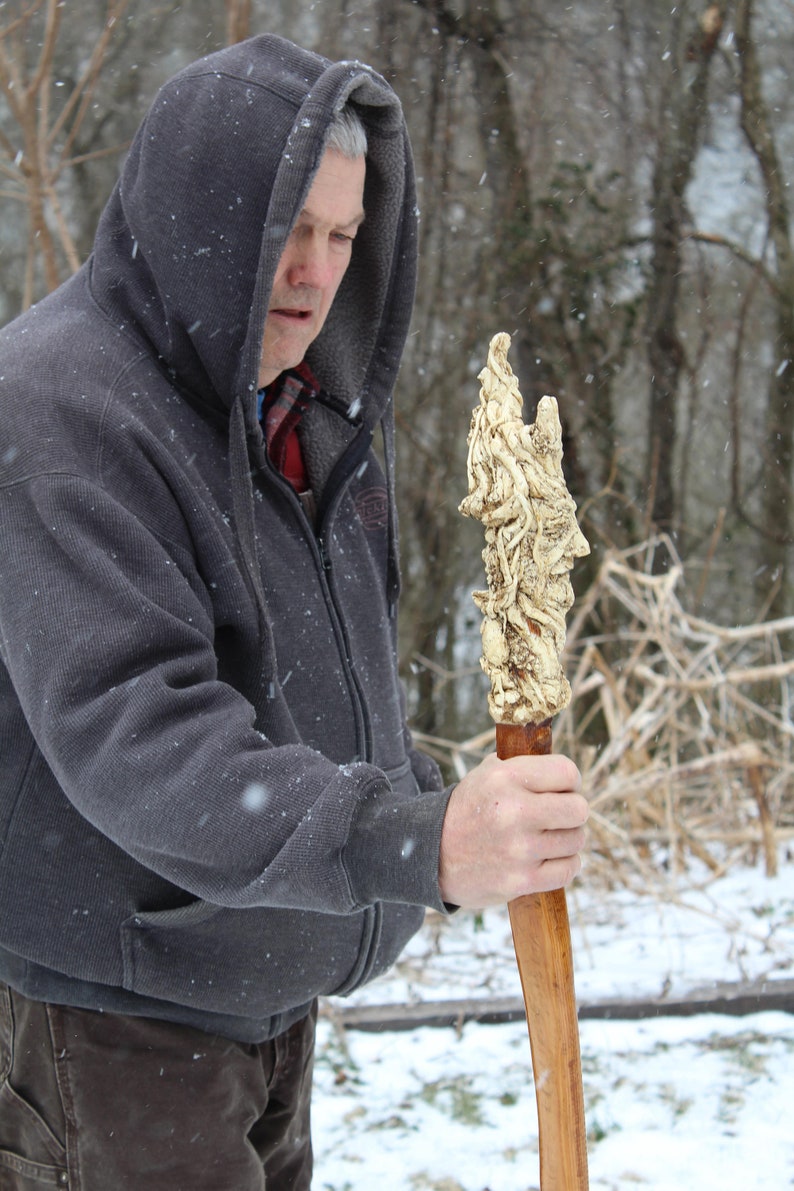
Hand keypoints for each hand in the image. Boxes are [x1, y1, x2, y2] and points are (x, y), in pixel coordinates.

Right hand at [438, 752, 587, 907]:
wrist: (432, 855)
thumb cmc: (469, 810)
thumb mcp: (487, 774)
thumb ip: (525, 766)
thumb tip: (566, 770)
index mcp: (505, 777)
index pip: (567, 772)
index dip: (571, 781)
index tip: (564, 790)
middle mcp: (513, 811)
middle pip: (578, 808)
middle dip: (573, 811)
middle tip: (559, 816)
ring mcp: (519, 848)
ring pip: (576, 840)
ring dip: (568, 839)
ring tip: (550, 837)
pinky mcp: (521, 880)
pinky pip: (569, 869)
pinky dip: (566, 865)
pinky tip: (553, 858)